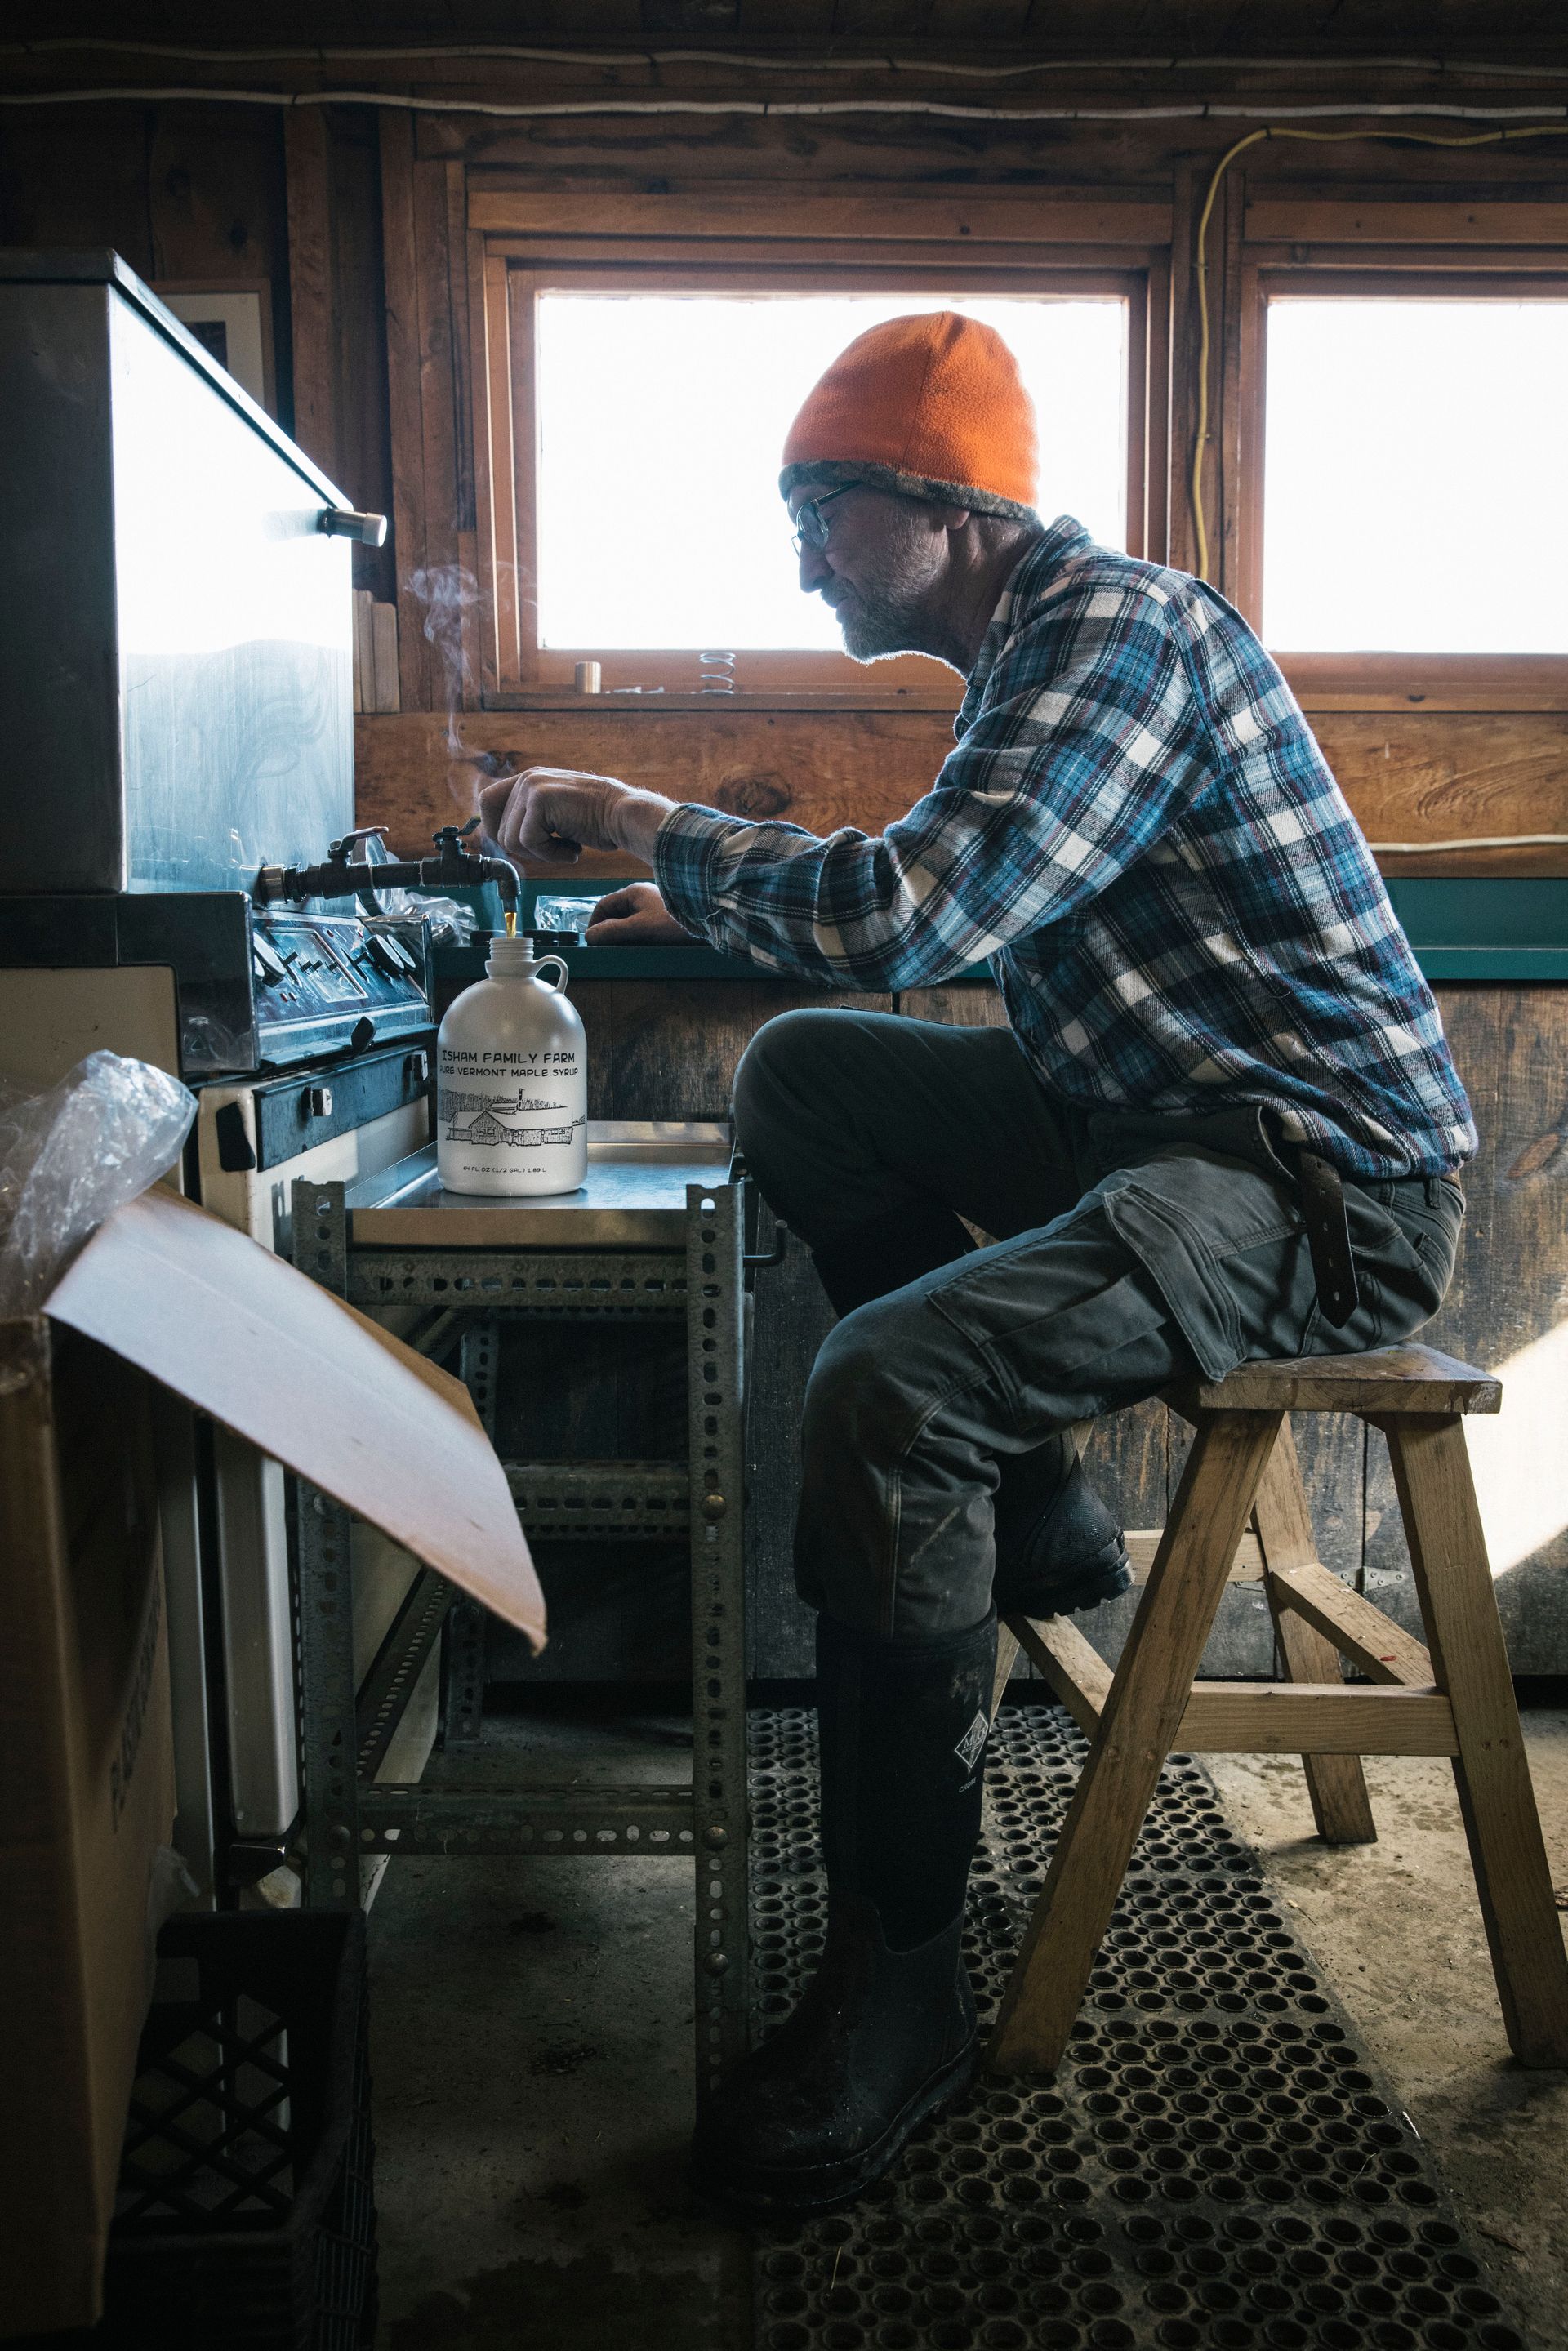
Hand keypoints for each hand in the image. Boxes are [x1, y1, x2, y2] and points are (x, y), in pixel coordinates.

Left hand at [477, 766, 674, 867]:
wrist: (624, 816)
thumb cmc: (597, 822)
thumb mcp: (556, 815)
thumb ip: (530, 819)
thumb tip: (500, 842)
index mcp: (529, 780)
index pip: (487, 801)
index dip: (493, 829)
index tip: (512, 847)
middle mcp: (527, 779)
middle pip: (498, 830)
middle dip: (525, 850)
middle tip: (554, 850)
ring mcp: (532, 786)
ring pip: (512, 840)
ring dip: (541, 854)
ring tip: (567, 847)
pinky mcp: (540, 800)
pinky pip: (529, 842)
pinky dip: (552, 855)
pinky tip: (574, 850)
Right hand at [585, 884, 695, 944]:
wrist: (708, 921)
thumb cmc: (673, 922)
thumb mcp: (640, 928)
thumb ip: (613, 931)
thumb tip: (589, 936)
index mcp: (633, 892)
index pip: (604, 905)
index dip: (595, 923)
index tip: (592, 941)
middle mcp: (641, 894)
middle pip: (615, 911)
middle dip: (609, 929)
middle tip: (606, 948)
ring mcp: (653, 902)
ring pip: (628, 918)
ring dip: (622, 933)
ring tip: (622, 948)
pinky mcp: (663, 912)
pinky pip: (641, 921)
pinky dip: (636, 932)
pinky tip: (640, 944)